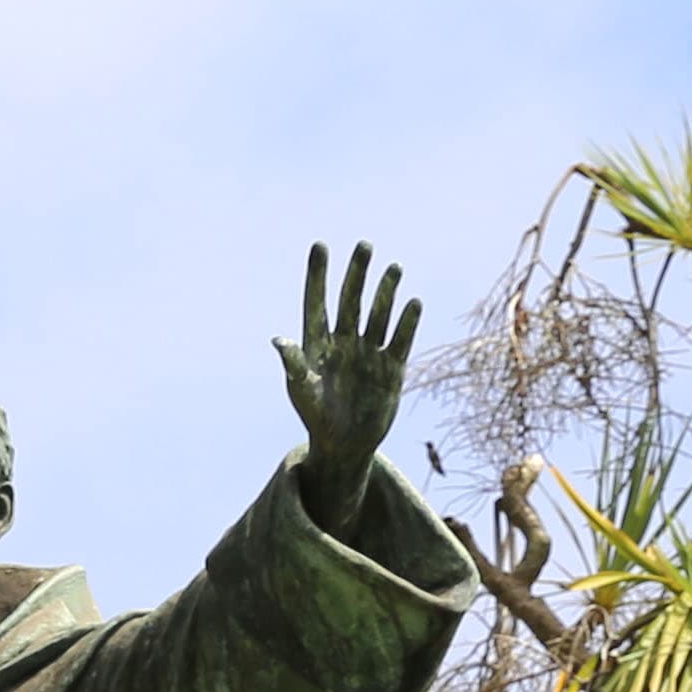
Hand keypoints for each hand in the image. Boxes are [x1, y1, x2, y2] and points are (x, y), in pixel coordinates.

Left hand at [273, 241, 419, 532]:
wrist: (344, 445)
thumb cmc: (316, 417)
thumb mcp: (302, 392)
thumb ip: (293, 365)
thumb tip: (278, 340)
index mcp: (318, 345)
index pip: (317, 304)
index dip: (317, 276)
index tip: (320, 246)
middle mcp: (345, 343)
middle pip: (351, 301)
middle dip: (357, 274)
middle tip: (364, 246)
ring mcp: (369, 353)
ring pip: (378, 315)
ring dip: (385, 292)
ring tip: (393, 268)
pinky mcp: (392, 368)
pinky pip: (400, 340)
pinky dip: (407, 323)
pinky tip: (413, 303)